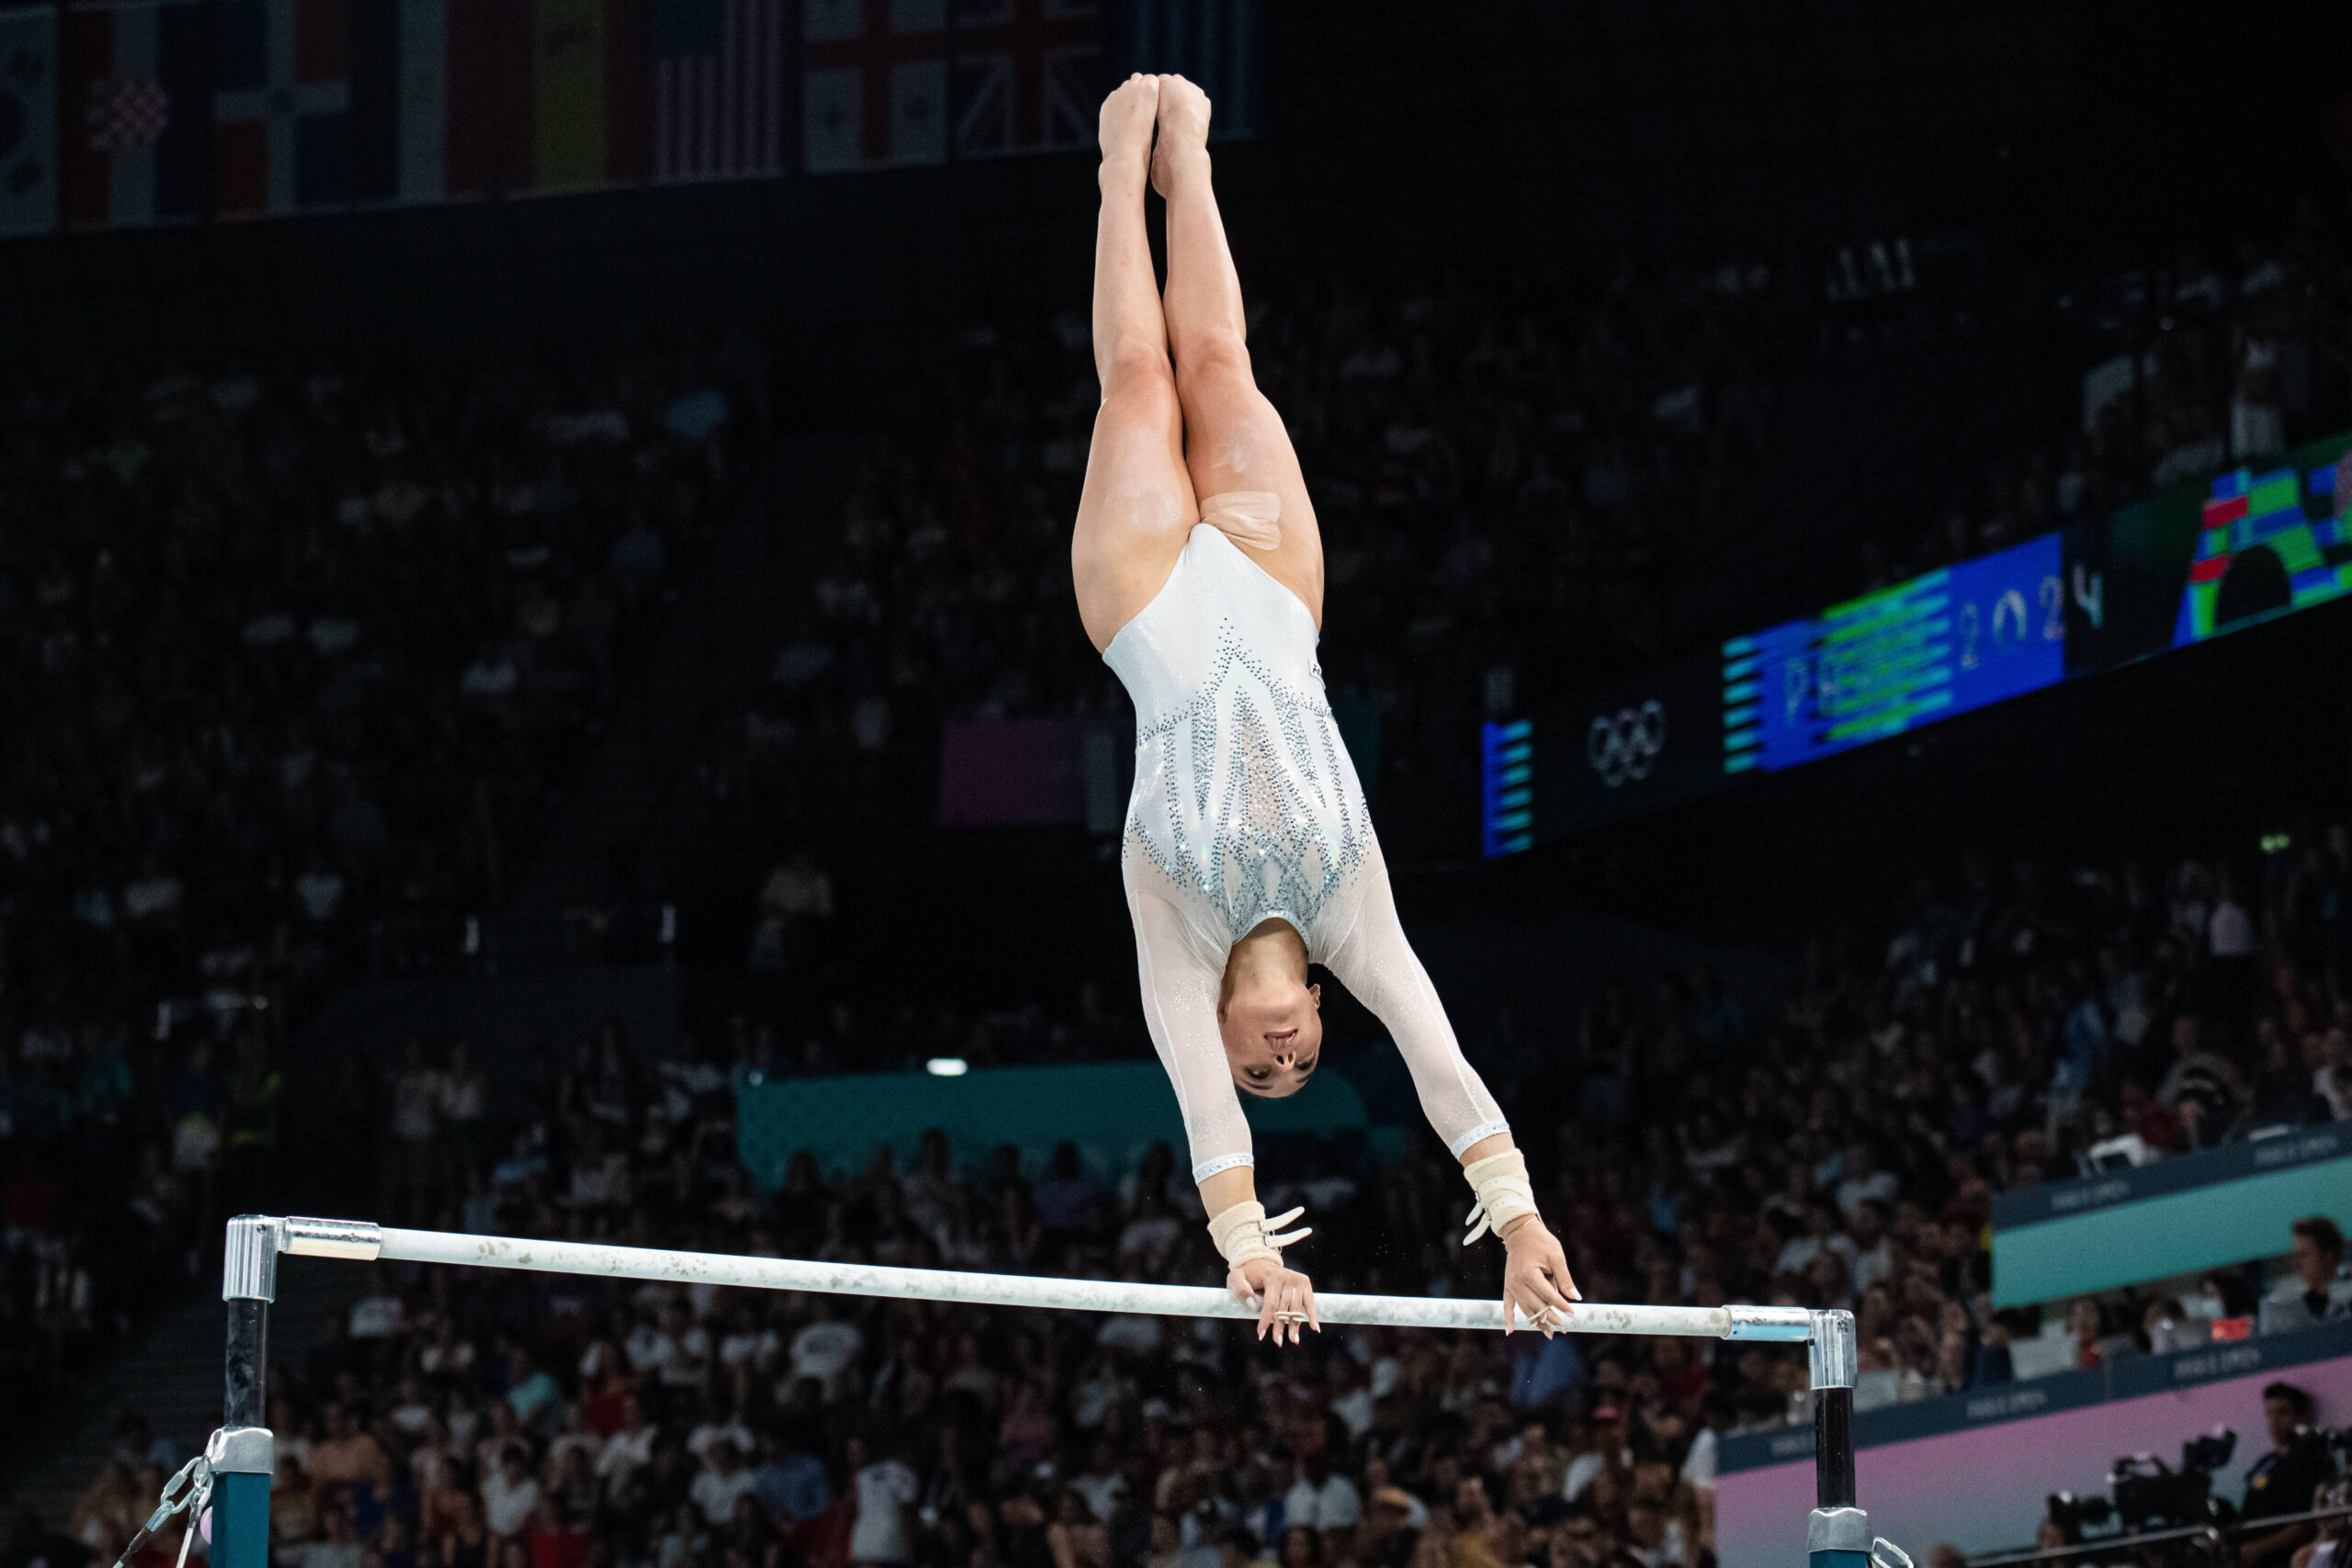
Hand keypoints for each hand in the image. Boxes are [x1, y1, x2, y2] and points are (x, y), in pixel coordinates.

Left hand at [1228, 1257, 1319, 1344]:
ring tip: (1294, 1340)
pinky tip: (1316, 1328)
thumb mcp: (1236, 1277)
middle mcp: (1287, 1277)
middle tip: (1277, 1342)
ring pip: (1296, 1308)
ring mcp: (1297, 1280)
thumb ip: (1241, 1289)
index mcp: (1272, 1276)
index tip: (1261, 1334)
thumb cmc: (1247, 1274)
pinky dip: (1313, 1315)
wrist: (1261, 1262)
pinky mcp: (1305, 1283)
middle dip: (1280, 1326)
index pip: (1271, 1302)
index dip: (1266, 1319)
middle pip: (1283, 1308)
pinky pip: (1309, 1302)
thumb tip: (1252, 1305)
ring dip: (1295, 1326)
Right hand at [1500, 1219, 1579, 1333]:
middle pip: (1536, 1306)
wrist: (1520, 1232)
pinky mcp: (1507, 1286)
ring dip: (1537, 1323)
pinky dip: (1508, 1318)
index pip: (1548, 1296)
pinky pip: (1507, 1305)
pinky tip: (1509, 1332)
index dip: (1562, 1306)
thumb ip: (1565, 1278)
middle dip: (1552, 1319)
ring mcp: (1511, 1285)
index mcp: (1529, 1274)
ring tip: (1550, 1333)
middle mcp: (1518, 1283)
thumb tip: (1576, 1298)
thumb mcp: (1556, 1257)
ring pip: (1525, 1310)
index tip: (1573, 1315)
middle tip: (1565, 1328)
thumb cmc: (1541, 1242)